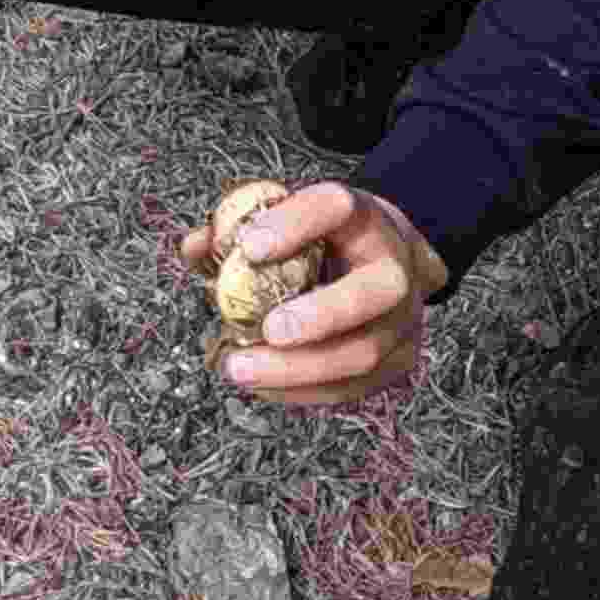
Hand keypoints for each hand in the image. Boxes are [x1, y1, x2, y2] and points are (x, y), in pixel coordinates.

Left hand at [176, 180, 447, 410]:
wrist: (390, 263)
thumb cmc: (325, 241)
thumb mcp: (291, 218)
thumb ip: (239, 227)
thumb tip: (195, 247)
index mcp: (362, 217)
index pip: (335, 207)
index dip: (294, 224)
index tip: (248, 247)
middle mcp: (393, 266)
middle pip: (370, 292)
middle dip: (319, 316)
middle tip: (268, 330)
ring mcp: (404, 319)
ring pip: (362, 354)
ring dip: (297, 369)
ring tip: (240, 369)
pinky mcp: (400, 360)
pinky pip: (353, 387)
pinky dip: (303, 391)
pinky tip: (262, 387)